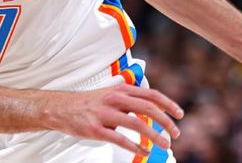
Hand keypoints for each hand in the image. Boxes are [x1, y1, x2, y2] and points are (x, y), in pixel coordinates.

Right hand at [42, 83, 182, 156]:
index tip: (180, 114)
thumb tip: (152, 106)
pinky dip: (135, 146)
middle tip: (176, 133)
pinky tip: (145, 151)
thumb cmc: (90, 102)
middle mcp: (115, 99)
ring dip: (154, 135)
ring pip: (137, 124)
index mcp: (121, 90)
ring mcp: (105, 114)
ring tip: (165, 145)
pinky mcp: (96, 129)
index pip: (151, 94)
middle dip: (166, 121)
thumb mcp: (111, 93)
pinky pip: (120, 139)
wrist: (61, 108)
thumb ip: (130, 98)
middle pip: (148, 108)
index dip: (168, 104)